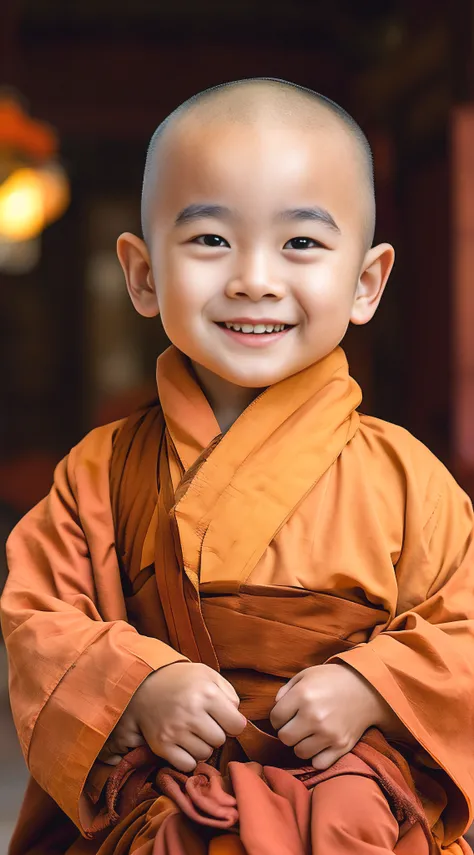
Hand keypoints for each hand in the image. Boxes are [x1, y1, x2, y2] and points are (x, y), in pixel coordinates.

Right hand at [100, 662, 245, 772]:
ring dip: (202, 745)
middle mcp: (191, 713)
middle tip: (205, 722)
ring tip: (193, 731)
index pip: (236, 725)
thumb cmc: (182, 680)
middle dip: (216, 733)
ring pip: (205, 754)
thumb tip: (237, 721)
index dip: (233, 723)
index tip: (223, 718)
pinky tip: (183, 743)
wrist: (143, 683)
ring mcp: (175, 730)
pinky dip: (188, 758)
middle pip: (220, 740)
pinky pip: (187, 764)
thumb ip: (229, 695)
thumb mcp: (209, 675)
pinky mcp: (161, 744)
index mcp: (206, 693)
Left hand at [270, 663, 392, 769]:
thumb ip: (286, 690)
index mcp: (302, 695)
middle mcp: (314, 716)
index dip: (278, 717)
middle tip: (296, 724)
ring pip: (299, 752)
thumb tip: (276, 707)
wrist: (367, 688)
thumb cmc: (332, 679)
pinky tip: (320, 744)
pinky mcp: (341, 746)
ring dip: (301, 744)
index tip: (286, 715)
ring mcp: (328, 734)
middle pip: (285, 737)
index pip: (275, 718)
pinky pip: (318, 763)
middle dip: (287, 731)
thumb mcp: (306, 675)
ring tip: (309, 733)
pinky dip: (317, 756)